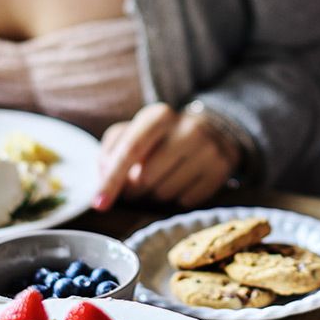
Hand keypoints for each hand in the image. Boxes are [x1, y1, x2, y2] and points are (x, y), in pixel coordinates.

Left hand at [94, 103, 240, 210]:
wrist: (214, 129)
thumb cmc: (163, 135)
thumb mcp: (135, 131)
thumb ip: (112, 150)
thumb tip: (105, 176)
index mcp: (160, 116)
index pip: (131, 150)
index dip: (111, 179)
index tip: (98, 204)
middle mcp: (188, 129)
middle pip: (145, 178)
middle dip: (132, 189)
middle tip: (133, 185)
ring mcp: (208, 150)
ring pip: (165, 193)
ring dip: (154, 195)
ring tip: (160, 180)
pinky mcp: (221, 170)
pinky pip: (186, 201)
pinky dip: (176, 198)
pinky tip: (180, 182)